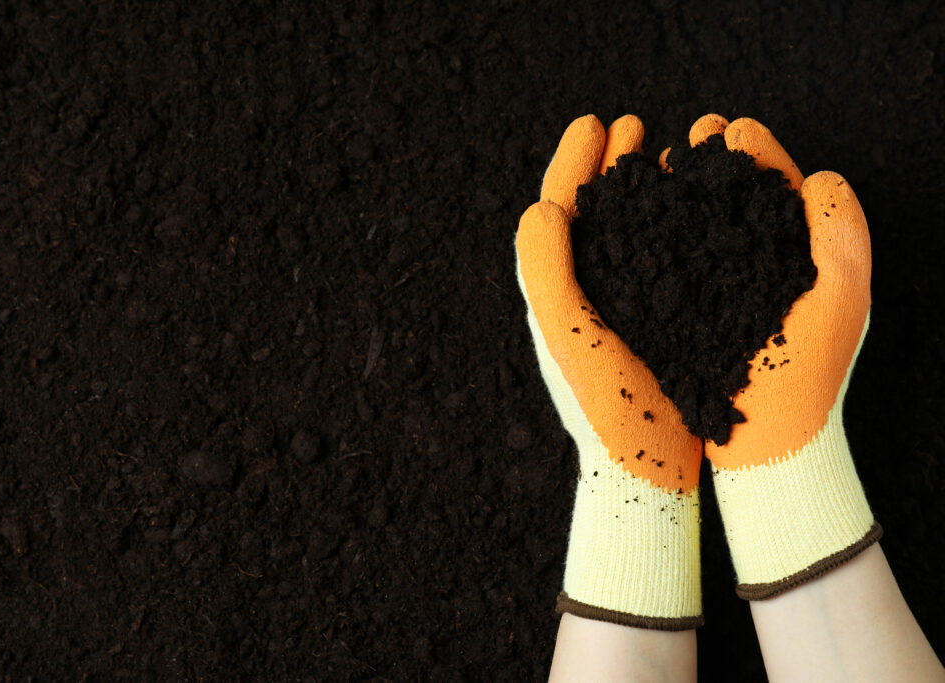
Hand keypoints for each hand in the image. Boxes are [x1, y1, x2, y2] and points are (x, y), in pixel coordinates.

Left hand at [515, 114, 702, 628]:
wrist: (647, 472)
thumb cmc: (606, 409)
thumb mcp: (571, 338)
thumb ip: (547, 272)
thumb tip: (541, 207)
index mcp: (555, 294)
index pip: (557, 212)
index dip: (572, 163)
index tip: (595, 123)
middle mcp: (582, 297)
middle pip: (592, 215)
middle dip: (609, 168)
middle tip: (633, 125)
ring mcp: (618, 311)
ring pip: (627, 235)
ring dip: (641, 190)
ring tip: (665, 153)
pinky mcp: (654, 327)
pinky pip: (658, 263)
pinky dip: (670, 228)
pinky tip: (695, 212)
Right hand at [691, 114, 878, 598]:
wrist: (762, 452)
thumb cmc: (805, 382)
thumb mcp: (839, 302)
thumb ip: (843, 235)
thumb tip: (823, 178)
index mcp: (798, 262)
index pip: (778, 194)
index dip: (758, 155)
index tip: (734, 128)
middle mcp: (756, 275)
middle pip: (733, 205)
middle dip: (714, 164)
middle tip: (696, 132)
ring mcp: (717, 297)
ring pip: (695, 231)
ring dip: (679, 193)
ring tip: (660, 161)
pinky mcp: (683, 322)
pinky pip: (666, 268)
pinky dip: (653, 237)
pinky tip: (637, 219)